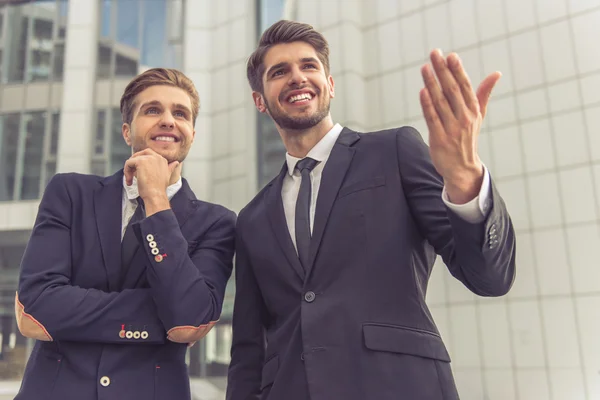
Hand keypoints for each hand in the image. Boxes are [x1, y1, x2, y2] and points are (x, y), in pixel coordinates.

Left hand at [124, 149, 179, 214]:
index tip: (140, 173)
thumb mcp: (167, 176)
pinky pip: (128, 163)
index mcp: (162, 160)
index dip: (142, 163)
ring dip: (129, 169)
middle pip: (141, 153)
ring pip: (133, 159)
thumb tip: (176, 162)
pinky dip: (126, 172)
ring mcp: (148, 158)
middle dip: (135, 162)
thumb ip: (170, 167)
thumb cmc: (159, 188)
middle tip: (132, 172)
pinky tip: (129, 180)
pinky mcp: (140, 161)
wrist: (156, 194)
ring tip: (131, 179)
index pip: (149, 155)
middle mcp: (156, 157)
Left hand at [419, 49, 499, 203]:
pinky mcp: (439, 139)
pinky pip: (432, 118)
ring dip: (432, 83)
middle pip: (452, 90)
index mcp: (474, 111)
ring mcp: (452, 129)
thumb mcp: (478, 116)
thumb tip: (496, 73)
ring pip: (440, 102)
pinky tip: (422, 91)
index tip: (451, 55)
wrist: (462, 168)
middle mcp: (464, 118)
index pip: (465, 87)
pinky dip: (427, 105)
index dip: (457, 70)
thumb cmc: (468, 138)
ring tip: (425, 68)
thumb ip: (483, 94)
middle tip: (434, 53)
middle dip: (443, 71)